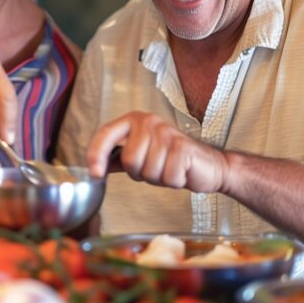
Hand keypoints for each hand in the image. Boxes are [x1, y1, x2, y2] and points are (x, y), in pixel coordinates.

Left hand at [87, 111, 226, 193]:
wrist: (209, 165)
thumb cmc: (173, 160)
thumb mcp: (142, 156)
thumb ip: (118, 158)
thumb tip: (94, 166)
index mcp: (135, 120)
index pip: (105, 133)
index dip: (95, 154)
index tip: (95, 174)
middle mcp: (150, 122)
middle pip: (129, 160)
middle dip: (140, 173)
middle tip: (156, 168)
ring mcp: (167, 133)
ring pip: (147, 171)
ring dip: (158, 178)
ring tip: (169, 169)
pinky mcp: (182, 148)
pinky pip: (166, 177)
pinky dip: (173, 182)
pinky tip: (181, 172)